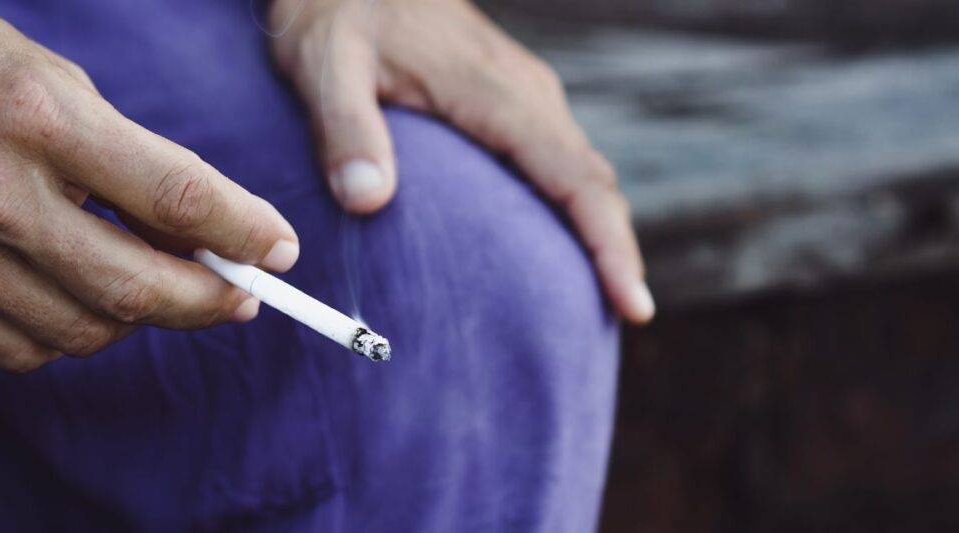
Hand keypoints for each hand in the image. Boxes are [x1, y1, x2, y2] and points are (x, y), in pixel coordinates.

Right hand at [0, 0, 299, 370]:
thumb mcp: (47, 74)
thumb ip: (121, 154)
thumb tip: (193, 224)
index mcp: (36, 116)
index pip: (172, 194)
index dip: (241, 231)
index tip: (278, 249)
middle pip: (135, 285)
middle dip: (208, 299)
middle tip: (240, 293)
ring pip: (82, 328)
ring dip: (140, 320)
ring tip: (163, 293)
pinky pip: (17, 347)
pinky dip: (69, 337)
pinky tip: (87, 306)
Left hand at [270, 0, 655, 322]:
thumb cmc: (334, 11)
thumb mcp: (325, 64)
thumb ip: (346, 130)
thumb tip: (370, 200)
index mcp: (495, 92)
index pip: (574, 178)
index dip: (609, 244)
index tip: (633, 303)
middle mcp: (525, 93)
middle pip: (594, 182)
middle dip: (617, 252)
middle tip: (627, 319)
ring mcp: (521, 94)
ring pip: (581, 171)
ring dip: (598, 230)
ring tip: (604, 298)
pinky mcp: (506, 99)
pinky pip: (556, 159)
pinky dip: (572, 206)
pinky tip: (557, 247)